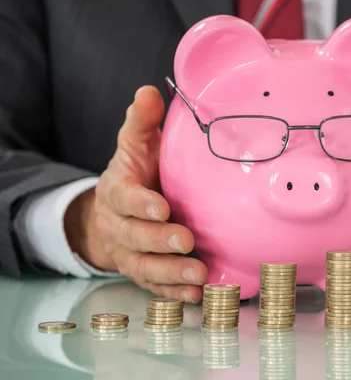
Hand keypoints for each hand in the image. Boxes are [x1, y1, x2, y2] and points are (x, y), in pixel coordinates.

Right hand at [65, 86, 206, 302]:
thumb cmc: (135, 175)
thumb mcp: (135, 145)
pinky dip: (174, 294)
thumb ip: (141, 122)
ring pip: (146, 268)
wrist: (116, 213)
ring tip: (199, 276)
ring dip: (172, 273)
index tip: (162, 207)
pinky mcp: (144, 272)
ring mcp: (131, 253)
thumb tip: (149, 90)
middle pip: (136, 237)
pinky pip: (156, 287)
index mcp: (118, 191)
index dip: (142, 204)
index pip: (125, 198)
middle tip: (187, 242)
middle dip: (160, 242)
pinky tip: (197, 296)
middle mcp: (121, 225)